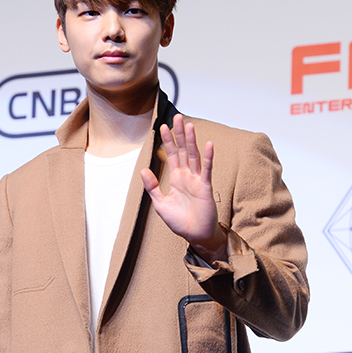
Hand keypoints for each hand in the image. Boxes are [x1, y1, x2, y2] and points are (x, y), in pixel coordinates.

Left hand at [141, 115, 226, 260]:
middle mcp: (187, 176)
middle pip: (183, 150)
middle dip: (179, 134)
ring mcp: (197, 180)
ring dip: (191, 140)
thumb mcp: (160, 204)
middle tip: (177, 117)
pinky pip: (206, 169)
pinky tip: (208, 144)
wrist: (195, 235)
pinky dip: (207, 157)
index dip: (167, 141)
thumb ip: (152, 187)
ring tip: (188, 125)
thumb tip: (143, 170)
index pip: (171, 155)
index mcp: (176, 179)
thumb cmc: (180, 222)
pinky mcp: (205, 187)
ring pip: (193, 156)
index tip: (162, 127)